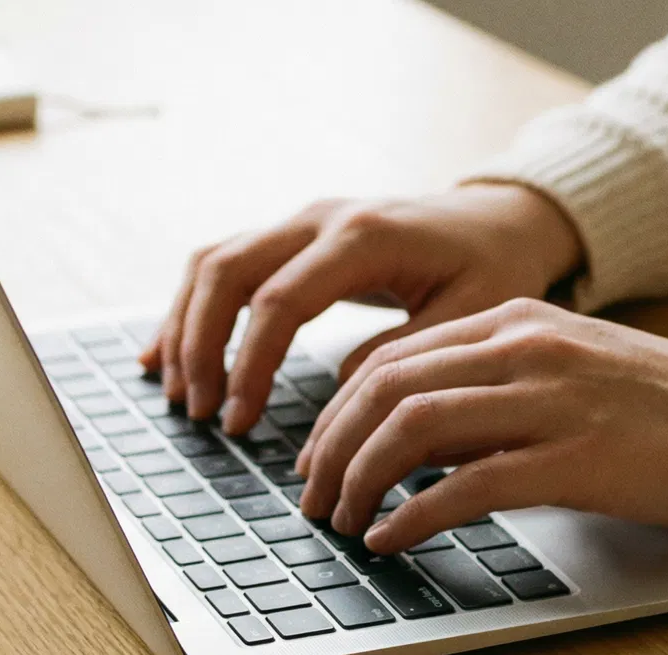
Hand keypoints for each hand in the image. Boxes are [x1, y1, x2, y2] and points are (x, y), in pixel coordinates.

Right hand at [140, 184, 582, 434]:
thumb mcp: (472, 315)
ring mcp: (301, 222)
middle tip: (201, 413)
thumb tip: (344, 398)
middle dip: (201, 346)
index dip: (250, 365)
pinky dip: (192, 308)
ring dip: (186, 327)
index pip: (280, 301)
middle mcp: (320, 218)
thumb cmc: (492, 270)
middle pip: (227, 271)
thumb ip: (408, 352)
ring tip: (179, 395)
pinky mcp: (293, 238)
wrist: (499, 221)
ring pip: (214, 262)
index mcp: (363, 236)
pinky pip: (224, 264)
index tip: (241, 422)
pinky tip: (168, 356)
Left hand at [293, 298, 667, 552]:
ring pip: (412, 428)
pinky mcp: (577, 459)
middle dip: (331, 447)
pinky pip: (467, 485)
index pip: (394, 356)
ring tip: (340, 522)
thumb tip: (422, 441)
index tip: (317, 456)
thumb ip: (500, 390)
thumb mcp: (574, 374)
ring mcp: (552, 401)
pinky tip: (393, 540)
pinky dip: (413, 516)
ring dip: (359, 481)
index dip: (337, 410)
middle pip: (386, 388)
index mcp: (520, 322)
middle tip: (311, 498)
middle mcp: (527, 348)